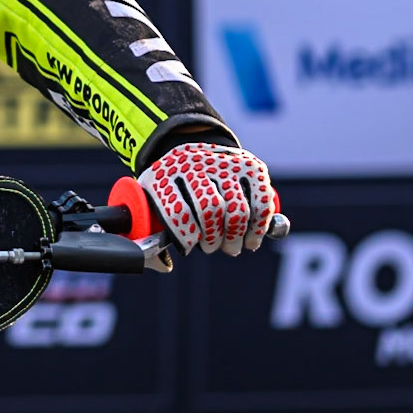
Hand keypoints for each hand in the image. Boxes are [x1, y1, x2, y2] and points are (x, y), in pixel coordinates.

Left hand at [137, 143, 276, 255]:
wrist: (191, 147)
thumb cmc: (171, 185)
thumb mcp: (151, 199)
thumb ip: (150, 232)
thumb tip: (163, 265)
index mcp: (165, 173)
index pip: (177, 210)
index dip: (185, 236)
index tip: (188, 247)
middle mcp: (195, 164)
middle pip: (210, 208)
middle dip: (213, 237)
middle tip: (212, 248)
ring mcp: (224, 163)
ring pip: (237, 208)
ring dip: (236, 236)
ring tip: (232, 247)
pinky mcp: (251, 167)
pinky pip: (262, 201)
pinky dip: (259, 226)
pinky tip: (252, 238)